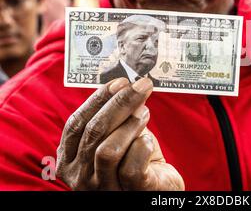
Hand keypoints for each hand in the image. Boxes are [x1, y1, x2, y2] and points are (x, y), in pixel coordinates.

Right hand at [56, 77, 184, 190]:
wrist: (155, 190)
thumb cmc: (135, 161)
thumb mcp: (119, 137)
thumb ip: (117, 117)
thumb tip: (127, 86)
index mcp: (70, 159)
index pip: (76, 124)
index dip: (97, 99)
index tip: (119, 82)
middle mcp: (80, 177)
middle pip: (93, 132)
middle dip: (119, 103)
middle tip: (141, 86)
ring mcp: (102, 188)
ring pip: (107, 151)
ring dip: (130, 125)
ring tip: (145, 112)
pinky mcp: (129, 193)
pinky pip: (131, 168)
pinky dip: (142, 148)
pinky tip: (148, 141)